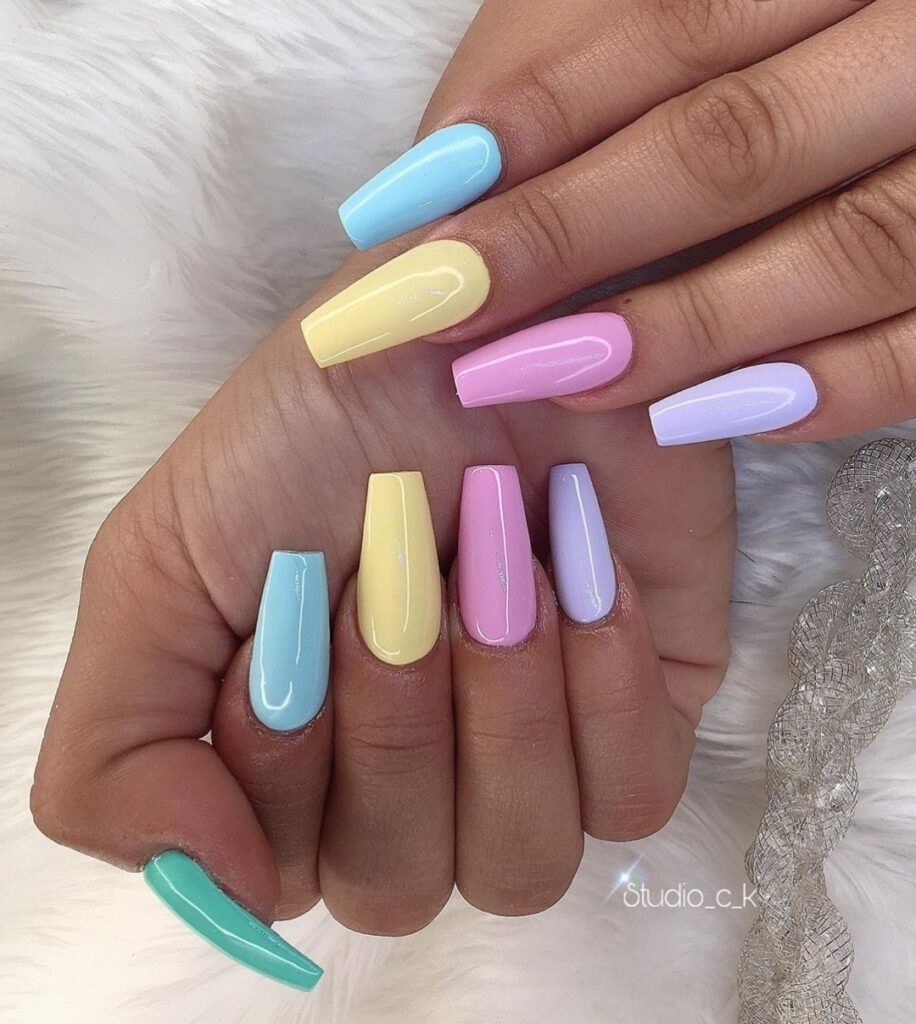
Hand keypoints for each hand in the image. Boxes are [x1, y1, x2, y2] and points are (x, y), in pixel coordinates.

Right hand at [31, 247, 733, 945]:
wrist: (494, 311)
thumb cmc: (326, 419)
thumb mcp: (164, 562)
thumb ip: (120, 748)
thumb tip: (223, 885)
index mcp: (295, 755)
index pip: (280, 870)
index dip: (288, 758)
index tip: (302, 593)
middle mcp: (411, 777)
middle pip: (397, 883)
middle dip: (391, 721)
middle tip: (400, 569)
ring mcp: (532, 752)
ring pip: (518, 865)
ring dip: (494, 708)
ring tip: (494, 569)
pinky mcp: (640, 712)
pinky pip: (631, 800)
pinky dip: (598, 690)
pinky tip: (579, 580)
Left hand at [323, 0, 915, 442]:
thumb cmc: (817, 42)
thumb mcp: (698, 3)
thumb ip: (595, 58)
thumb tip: (464, 171)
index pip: (673, 36)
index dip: (536, 124)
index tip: (408, 208)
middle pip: (736, 147)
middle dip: (571, 235)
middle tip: (447, 310)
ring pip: (849, 252)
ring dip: (687, 327)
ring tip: (559, 373)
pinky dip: (827, 389)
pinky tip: (701, 418)